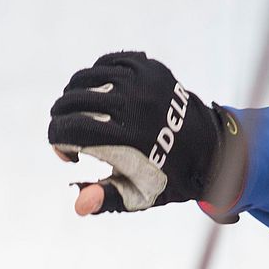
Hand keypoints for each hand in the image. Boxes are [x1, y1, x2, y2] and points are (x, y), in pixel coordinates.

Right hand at [48, 51, 240, 215]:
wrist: (212, 150)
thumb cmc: (169, 179)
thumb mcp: (138, 196)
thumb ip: (104, 199)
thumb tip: (79, 205)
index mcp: (128, 138)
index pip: (70, 129)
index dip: (57, 142)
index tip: (68, 155)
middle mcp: (134, 104)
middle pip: (72, 100)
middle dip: (60, 119)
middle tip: (69, 134)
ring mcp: (142, 81)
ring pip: (85, 78)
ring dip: (73, 97)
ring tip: (81, 115)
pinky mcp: (149, 67)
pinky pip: (106, 63)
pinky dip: (94, 78)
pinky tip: (98, 96)